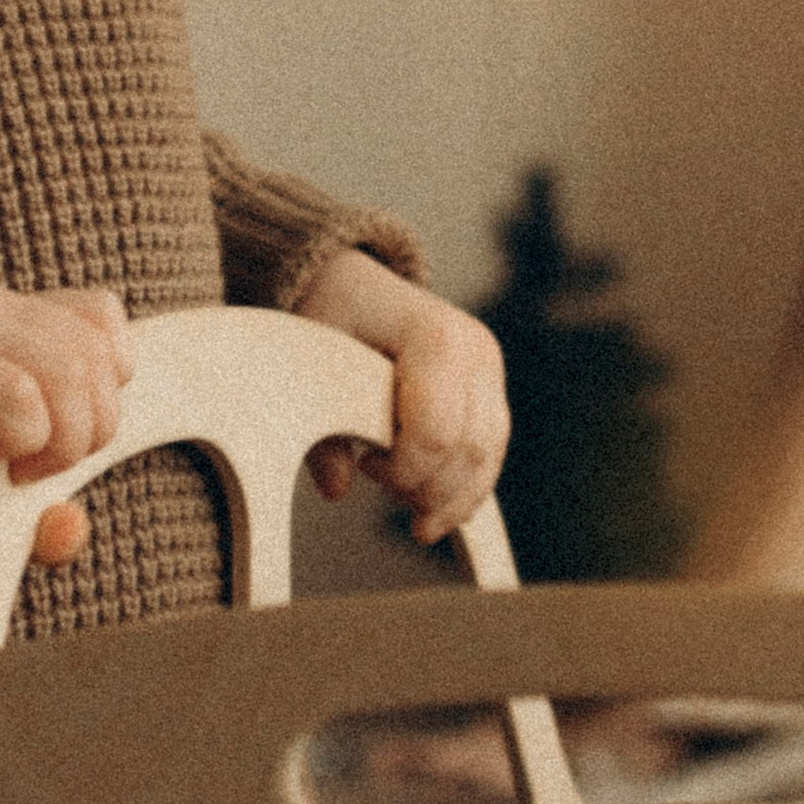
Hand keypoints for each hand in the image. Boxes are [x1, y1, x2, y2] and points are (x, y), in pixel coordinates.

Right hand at [0, 283, 132, 560]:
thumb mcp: (1, 479)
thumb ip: (50, 504)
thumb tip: (70, 531)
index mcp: (13, 315)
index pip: (105, 322)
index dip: (106, 388)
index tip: (59, 435)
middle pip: (98, 360)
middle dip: (86, 434)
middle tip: (30, 466)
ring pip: (71, 375)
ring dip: (55, 443)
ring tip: (7, 463)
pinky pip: (20, 397)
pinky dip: (21, 440)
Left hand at [294, 251, 508, 545]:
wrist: (352, 280)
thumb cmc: (330, 317)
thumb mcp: (310, 363)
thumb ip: (322, 429)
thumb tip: (337, 490)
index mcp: (435, 337)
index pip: (435, 433)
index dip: (403, 470)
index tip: (365, 466)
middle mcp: (475, 349)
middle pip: (470, 450)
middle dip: (432, 492)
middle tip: (391, 501)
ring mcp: (489, 366)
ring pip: (490, 453)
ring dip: (457, 499)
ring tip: (419, 523)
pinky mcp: (491, 385)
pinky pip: (493, 447)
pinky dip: (471, 485)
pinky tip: (442, 509)